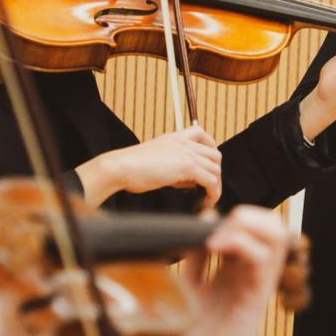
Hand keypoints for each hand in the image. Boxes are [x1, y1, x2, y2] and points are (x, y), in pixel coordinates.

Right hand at [75, 124, 221, 206]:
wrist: (119, 167)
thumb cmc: (132, 168)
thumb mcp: (157, 162)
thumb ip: (176, 169)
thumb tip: (191, 182)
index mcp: (175, 137)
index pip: (202, 134)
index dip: (210, 149)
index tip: (208, 164)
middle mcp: (183, 142)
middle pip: (215, 154)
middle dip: (215, 172)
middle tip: (208, 187)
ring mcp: (186, 153)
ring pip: (216, 168)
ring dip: (215, 185)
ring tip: (208, 198)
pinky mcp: (186, 166)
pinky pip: (211, 180)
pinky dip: (213, 192)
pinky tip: (207, 201)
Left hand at [179, 206, 288, 335]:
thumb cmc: (195, 327)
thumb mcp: (192, 280)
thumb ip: (199, 250)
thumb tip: (208, 216)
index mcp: (244, 266)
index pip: (262, 225)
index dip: (241, 215)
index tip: (209, 223)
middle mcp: (257, 270)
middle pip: (275, 225)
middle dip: (248, 214)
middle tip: (218, 229)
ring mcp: (260, 281)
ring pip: (277, 234)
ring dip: (246, 225)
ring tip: (219, 237)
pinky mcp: (258, 294)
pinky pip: (262, 257)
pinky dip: (238, 242)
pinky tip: (214, 248)